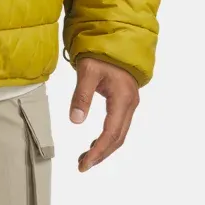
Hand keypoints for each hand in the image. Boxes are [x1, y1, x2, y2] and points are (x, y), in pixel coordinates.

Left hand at [69, 57, 139, 171]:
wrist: (116, 39)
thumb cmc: (101, 53)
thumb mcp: (88, 71)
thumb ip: (81, 95)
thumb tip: (75, 120)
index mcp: (122, 98)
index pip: (111, 133)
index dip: (98, 150)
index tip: (85, 163)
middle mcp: (129, 104)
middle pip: (117, 138)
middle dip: (101, 154)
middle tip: (82, 165)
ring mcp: (129, 104)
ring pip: (119, 134)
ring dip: (103, 148)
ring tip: (85, 158)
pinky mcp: (125, 102)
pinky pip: (118, 126)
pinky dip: (106, 138)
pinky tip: (94, 143)